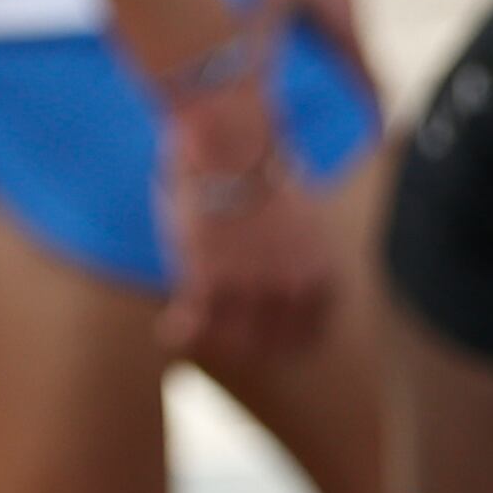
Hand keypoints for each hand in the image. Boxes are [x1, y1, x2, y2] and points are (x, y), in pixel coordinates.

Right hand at [158, 114, 338, 365]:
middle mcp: (295, 290)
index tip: (272, 343)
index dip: (290, 340)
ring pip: (234, 338)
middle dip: (252, 346)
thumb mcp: (301, 214)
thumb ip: (295, 248)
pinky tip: (170, 331)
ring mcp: (254, 290)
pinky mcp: (212, 282)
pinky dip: (181, 330)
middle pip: (276, 342)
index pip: (314, 328)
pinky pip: (196, 322)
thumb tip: (277, 252)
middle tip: (230, 345)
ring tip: (195, 337)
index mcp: (322, 272)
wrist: (232, 146)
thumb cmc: (259, 165)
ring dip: (214, 340)